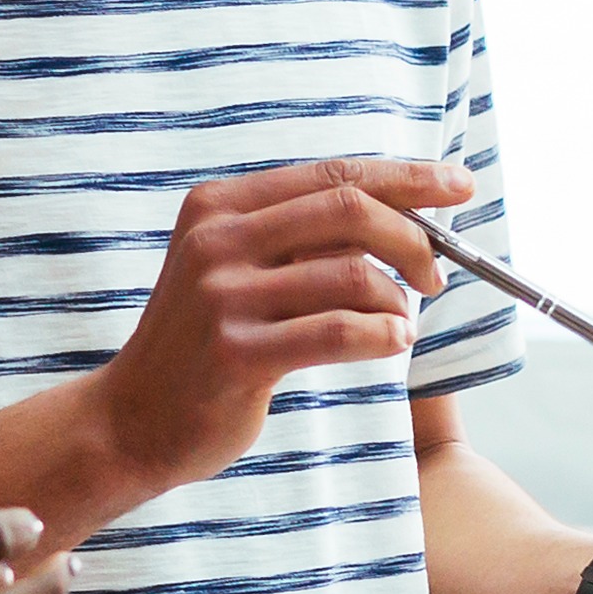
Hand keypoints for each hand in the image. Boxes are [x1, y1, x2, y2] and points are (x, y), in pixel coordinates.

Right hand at [78, 157, 471, 485]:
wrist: (132, 420)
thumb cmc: (203, 344)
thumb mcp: (236, 270)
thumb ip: (299, 238)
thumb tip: (404, 216)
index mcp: (219, 205)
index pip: (332, 173)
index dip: (406, 176)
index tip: (460, 185)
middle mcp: (216, 239)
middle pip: (349, 209)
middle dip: (414, 237)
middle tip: (438, 275)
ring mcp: (222, 295)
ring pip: (352, 274)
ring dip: (397, 300)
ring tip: (401, 324)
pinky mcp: (236, 353)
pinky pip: (338, 332)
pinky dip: (383, 335)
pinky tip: (393, 344)